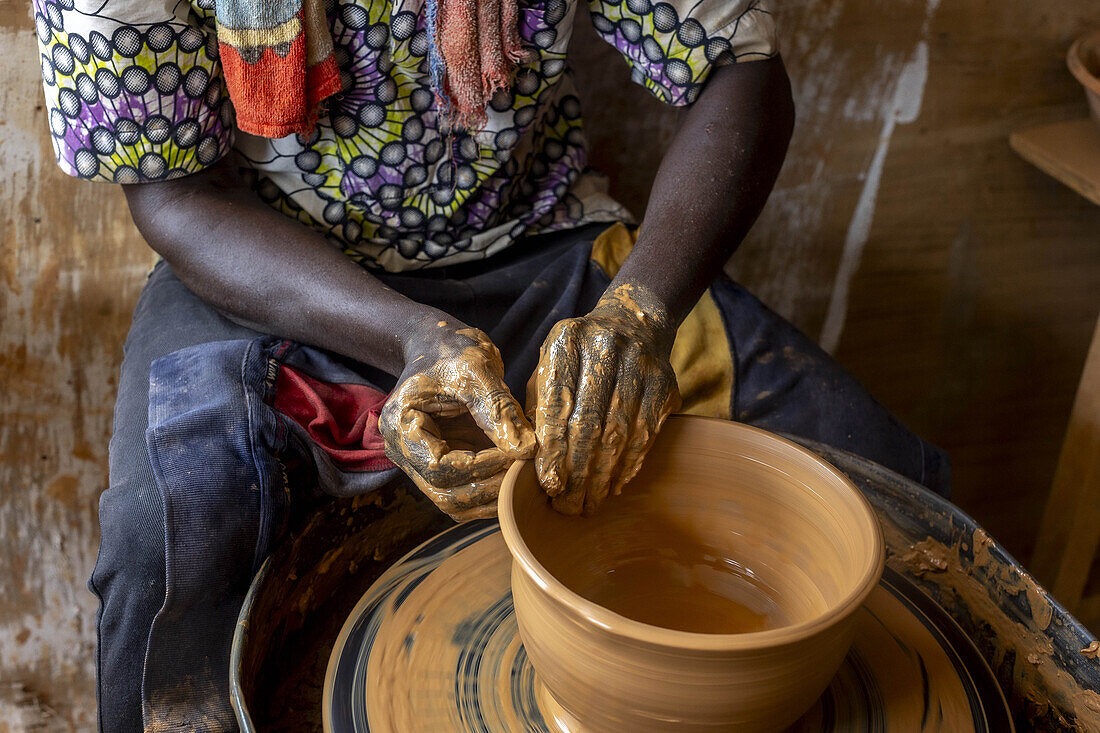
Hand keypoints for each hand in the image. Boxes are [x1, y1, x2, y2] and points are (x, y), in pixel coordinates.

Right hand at [381, 321, 535, 519]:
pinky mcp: (440, 463)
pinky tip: (513, 476)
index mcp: (400, 424)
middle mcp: (403, 450)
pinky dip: (489, 489)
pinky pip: (463, 490)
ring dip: (490, 495)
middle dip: (489, 487)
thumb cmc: (452, 349)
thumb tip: (526, 450)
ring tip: (522, 477)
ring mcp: (419, 461)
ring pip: (454, 500)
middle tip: (525, 473)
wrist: (439, 343)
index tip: (516, 456)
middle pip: (444, 492)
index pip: (439, 466)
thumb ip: (499, 410)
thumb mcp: (477, 370)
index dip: (481, 468)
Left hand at [527, 283, 680, 514]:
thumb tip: (530, 460)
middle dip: (577, 472)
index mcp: (566, 341)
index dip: (553, 449)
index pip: (557, 403)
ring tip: (588, 505)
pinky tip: (614, 486)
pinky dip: (629, 465)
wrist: (633, 324)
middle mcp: (604, 348)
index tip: (548, 485)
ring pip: (619, 433)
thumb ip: (537, 407)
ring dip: (603, 477)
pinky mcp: (664, 384)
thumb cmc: (578, 357)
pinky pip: (645, 434)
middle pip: (590, 422)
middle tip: (567, 507)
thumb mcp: (549, 368)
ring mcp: (639, 364)